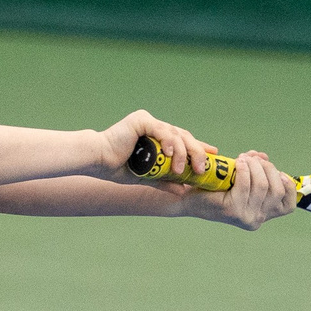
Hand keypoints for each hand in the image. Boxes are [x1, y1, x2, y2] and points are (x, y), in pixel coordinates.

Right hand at [97, 111, 214, 183]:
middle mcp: (155, 127)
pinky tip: (172, 154)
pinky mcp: (141, 120)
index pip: (183, 140)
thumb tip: (182, 191)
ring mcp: (149, 122)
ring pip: (175, 134)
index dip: (198, 147)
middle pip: (183, 136)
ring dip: (183, 152)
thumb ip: (164, 181)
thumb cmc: (118, 168)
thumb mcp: (147, 177)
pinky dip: (169, 141)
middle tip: (202, 168)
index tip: (212, 154)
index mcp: (157, 137)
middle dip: (196, 152)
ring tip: (183, 169)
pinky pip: (161, 130)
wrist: (99, 161)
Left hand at [191, 151, 300, 230]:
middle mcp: (257, 220)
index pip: (289, 204)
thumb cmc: (217, 186)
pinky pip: (246, 184)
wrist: (189, 196)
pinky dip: (244, 169)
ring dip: (255, 166)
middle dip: (267, 169)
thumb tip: (263, 158)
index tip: (277, 171)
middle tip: (253, 159)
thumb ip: (257, 169)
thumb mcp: (243, 178)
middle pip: (276, 189)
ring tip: (243, 159)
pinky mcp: (233, 210)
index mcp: (263, 215)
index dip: (287, 184)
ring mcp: (245, 217)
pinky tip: (238, 162)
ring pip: (263, 185)